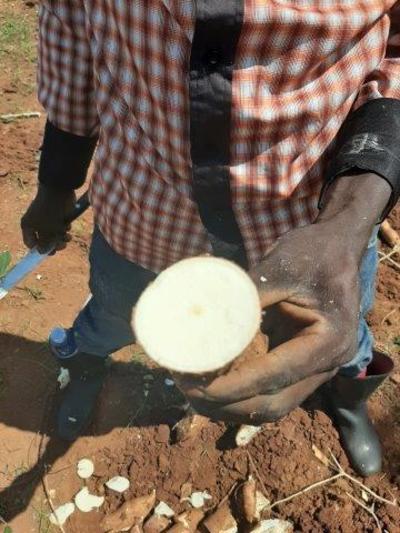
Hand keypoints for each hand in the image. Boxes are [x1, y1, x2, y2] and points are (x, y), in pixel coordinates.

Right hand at [21, 184, 75, 252]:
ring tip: (67, 235)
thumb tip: (42, 252)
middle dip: (54, 244)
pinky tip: (68, 225)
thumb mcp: (48, 231)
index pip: (31, 243)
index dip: (40, 249)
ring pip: (54, 235)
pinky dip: (64, 229)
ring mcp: (46, 220)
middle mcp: (35, 224)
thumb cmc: (51, 212)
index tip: (50, 252)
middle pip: (44, 241)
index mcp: (28, 226)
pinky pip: (60, 228)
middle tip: (62, 245)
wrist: (60, 191)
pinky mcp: (56, 216)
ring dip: (62, 238)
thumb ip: (45, 243)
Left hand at [176, 173, 391, 422]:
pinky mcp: (302, 363)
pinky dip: (241, 393)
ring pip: (272, 404)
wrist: (338, 247)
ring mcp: (316, 367)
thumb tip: (201, 315)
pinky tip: (212, 386)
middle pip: (274, 404)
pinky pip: (271, 389)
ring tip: (193, 393)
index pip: (276, 376)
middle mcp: (328, 363)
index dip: (234, 387)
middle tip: (188, 391)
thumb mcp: (280, 267)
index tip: (197, 387)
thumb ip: (247, 294)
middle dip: (227, 405)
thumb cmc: (313, 251)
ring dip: (232, 406)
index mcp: (328, 341)